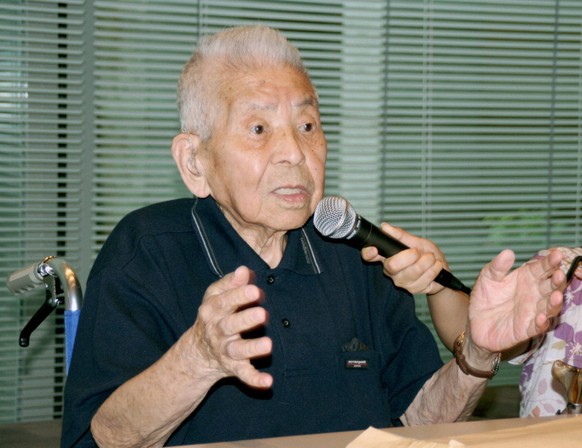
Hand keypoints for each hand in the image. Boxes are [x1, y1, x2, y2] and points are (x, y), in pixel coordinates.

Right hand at [189, 266, 272, 388]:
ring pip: (238, 351)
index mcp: (213, 310)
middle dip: (246, 320)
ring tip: (268, 345)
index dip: (240, 295)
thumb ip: (231, 283)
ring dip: (253, 348)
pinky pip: (244, 374)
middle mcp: (218, 331)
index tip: (255, 290)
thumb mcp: (216, 296)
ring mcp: (225, 350)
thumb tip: (244, 270)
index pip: (225, 301)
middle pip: (230, 325)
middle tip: (263, 314)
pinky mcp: (233, 367)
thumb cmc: (214, 315)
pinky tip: (268, 382)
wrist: (198, 352)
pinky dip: (255, 379)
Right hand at [361, 222, 448, 293]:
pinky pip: (424, 279)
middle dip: (410, 256)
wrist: (440, 269)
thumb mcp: (415, 240)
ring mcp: (401, 281)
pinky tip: (435, 266)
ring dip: (427, 262)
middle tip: (418, 251)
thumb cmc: (426, 253)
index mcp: (387, 256)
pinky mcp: (412, 289)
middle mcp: (390, 270)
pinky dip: (434, 269)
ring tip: (431, 258)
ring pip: (412, 272)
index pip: (369, 256)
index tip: (375, 249)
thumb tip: (385, 227)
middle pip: (392, 265)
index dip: (368, 253)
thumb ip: (400, 235)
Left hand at [469, 249, 565, 352]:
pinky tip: (541, 318)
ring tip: (556, 295)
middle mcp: (534, 294)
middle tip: (559, 274)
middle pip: (551, 286)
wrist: (475, 322)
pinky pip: (538, 327)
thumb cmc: (485, 297)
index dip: (550, 261)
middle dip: (557, 280)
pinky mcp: (527, 328)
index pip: (542, 268)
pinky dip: (542, 323)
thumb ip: (497, 267)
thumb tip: (508, 252)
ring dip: (555, 302)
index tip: (556, 254)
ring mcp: (533, 311)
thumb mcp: (487, 278)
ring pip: (550, 306)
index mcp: (527, 278)